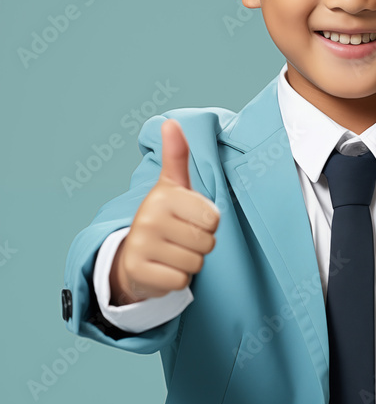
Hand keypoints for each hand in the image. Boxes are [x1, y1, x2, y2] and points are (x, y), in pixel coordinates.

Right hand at [109, 119, 219, 303]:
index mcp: (163, 196)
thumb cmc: (163, 218)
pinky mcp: (140, 272)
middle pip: (207, 243)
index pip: (213, 219)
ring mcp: (141, 246)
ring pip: (196, 263)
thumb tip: (171, 122)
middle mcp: (149, 218)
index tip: (190, 220)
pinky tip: (164, 268)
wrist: (133, 257)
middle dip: (200, 245)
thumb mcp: (172, 187)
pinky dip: (177, 279)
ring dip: (190, 263)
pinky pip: (182, 281)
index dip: (208, 224)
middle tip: (180, 239)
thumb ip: (176, 157)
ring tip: (172, 253)